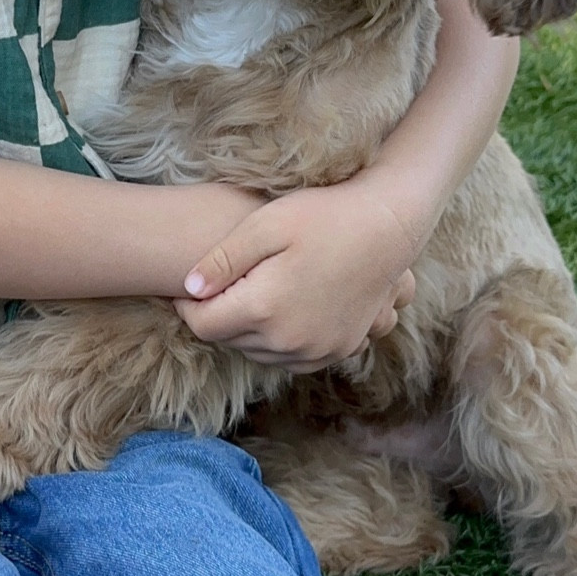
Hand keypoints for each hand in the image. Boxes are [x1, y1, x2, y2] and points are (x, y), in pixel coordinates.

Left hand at [173, 177, 421, 370]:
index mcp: (264, 308)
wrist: (387, 226)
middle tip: (223, 283)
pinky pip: (291, 359)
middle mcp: (289, 340)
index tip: (191, 285)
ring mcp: (318, 350)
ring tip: (252, 292)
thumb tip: (188, 288)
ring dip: (247, 330)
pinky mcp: (338, 350)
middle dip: (218, 315)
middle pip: (229, 341)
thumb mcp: (265, 225)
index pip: (203, 326)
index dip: (189, 306)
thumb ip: (222, 260)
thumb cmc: (323, 216)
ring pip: (258, 353)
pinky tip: (281, 309)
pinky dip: (277, 340)